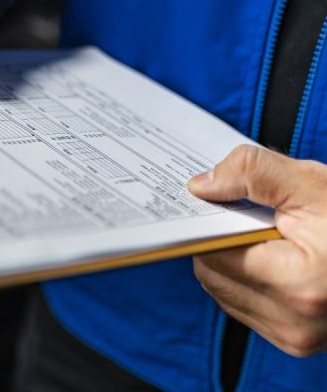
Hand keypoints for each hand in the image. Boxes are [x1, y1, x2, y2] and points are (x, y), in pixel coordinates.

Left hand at [188, 145, 326, 356]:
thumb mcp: (314, 185)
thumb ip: (252, 174)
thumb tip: (199, 186)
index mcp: (298, 285)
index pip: (213, 251)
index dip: (210, 221)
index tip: (214, 199)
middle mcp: (294, 323)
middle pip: (211, 272)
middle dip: (222, 239)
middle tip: (250, 214)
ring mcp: (294, 337)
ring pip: (222, 290)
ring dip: (233, 259)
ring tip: (269, 235)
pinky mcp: (294, 341)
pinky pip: (242, 305)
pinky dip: (248, 278)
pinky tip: (275, 256)